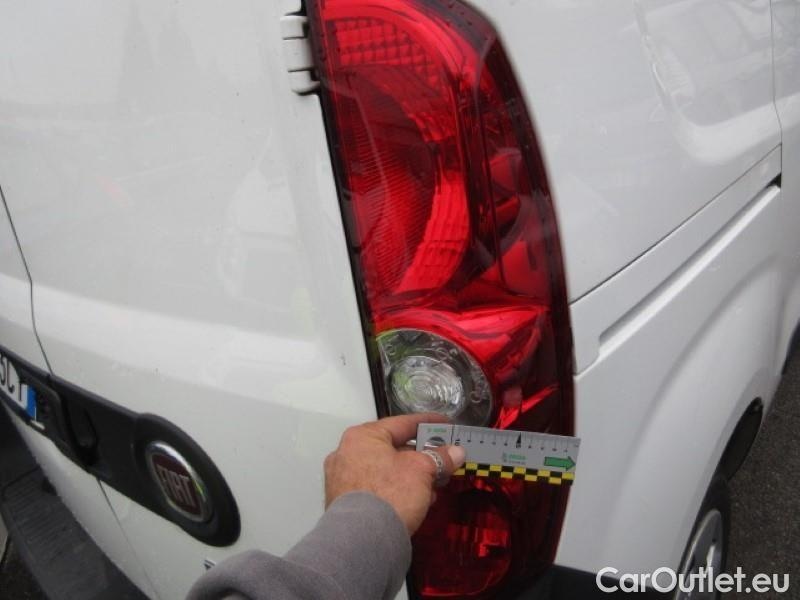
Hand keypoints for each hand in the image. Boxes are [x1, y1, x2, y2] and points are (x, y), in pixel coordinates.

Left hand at [324, 413, 465, 534]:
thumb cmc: (391, 494)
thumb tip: (457, 452)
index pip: (401, 423)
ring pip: (384, 469)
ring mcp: (342, 478)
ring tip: (433, 485)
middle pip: (391, 447)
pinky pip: (375, 487)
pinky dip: (395, 489)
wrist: (362, 540)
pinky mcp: (344, 502)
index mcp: (362, 436)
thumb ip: (440, 458)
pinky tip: (415, 500)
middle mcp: (346, 452)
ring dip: (410, 475)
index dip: (428, 423)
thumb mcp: (422, 471)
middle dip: (420, 455)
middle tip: (442, 459)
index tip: (446, 424)